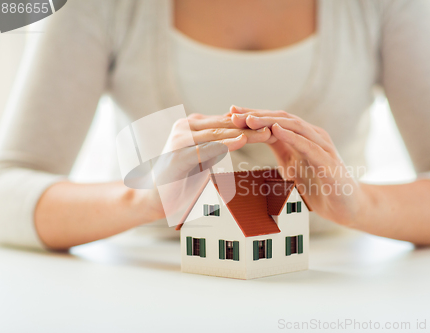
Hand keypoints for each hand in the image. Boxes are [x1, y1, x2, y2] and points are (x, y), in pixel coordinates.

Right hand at [145, 113, 271, 221]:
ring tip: (265, 133)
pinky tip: (240, 142)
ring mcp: (180, 139)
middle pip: (226, 125)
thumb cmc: (181, 179)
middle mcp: (186, 127)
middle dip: (252, 126)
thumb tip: (242, 136)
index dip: (250, 123)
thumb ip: (218, 144)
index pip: (227, 122)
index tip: (273, 126)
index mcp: (193, 125)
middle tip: (276, 127)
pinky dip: (224, 144)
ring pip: (218, 133)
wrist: (154, 197)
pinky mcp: (178, 154)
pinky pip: (206, 147)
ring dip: (244, 133)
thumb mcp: (204, 158)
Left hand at [229, 106, 366, 225]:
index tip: (231, 113)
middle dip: (256, 115)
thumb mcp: (292, 165)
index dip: (253, 116)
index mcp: (302, 137)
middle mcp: (313, 137)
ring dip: (270, 122)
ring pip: (294, 127)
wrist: (347, 207)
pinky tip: (276, 130)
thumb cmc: (319, 185)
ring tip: (249, 119)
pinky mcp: (328, 161)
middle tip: (233, 113)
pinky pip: (308, 145)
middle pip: (281, 119)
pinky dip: (292, 136)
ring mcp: (322, 147)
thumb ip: (279, 148)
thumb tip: (256, 138)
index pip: (274, 121)